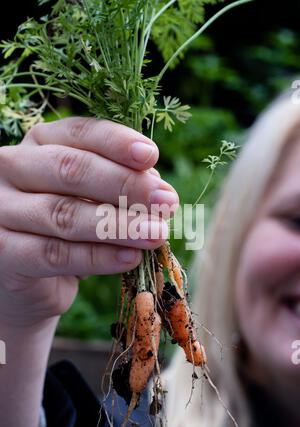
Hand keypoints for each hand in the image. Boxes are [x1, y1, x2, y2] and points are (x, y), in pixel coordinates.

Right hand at [0, 117, 178, 326]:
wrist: (26, 278)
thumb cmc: (65, 227)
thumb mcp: (92, 197)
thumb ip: (119, 187)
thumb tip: (158, 186)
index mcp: (39, 143)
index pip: (78, 133)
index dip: (115, 142)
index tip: (150, 156)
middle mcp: (12, 168)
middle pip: (69, 170)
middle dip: (124, 185)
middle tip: (165, 202)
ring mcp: (1, 210)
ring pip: (64, 214)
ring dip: (118, 225)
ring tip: (156, 234)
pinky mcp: (2, 252)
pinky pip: (55, 254)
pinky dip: (98, 257)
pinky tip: (130, 258)